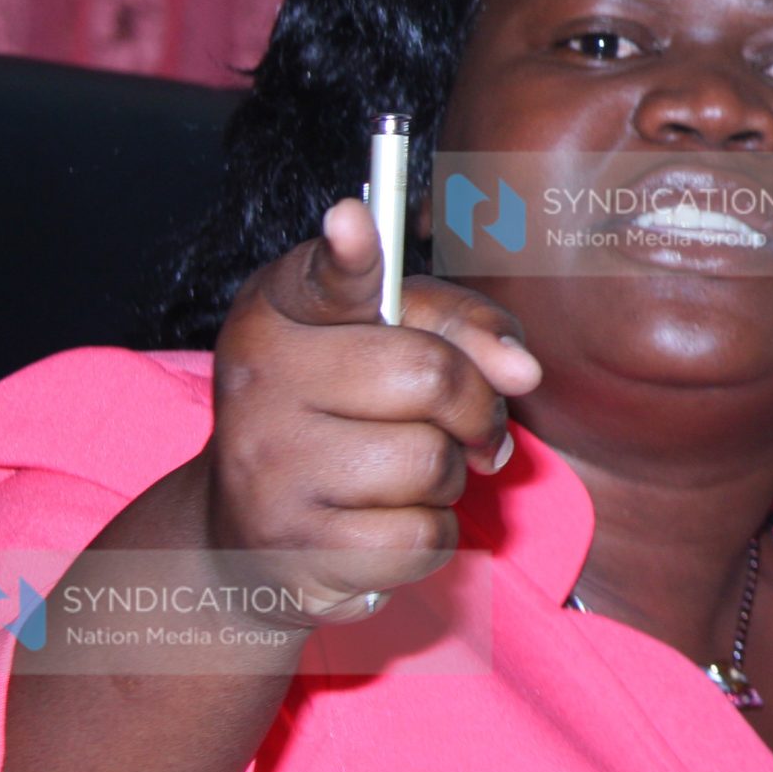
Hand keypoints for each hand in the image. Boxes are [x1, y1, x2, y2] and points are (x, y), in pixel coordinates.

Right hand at [199, 199, 543, 626]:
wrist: (250, 539)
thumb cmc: (341, 420)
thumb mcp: (387, 347)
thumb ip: (459, 328)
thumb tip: (521, 368)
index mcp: (278, 314)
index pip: (323, 275)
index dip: (350, 252)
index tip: (355, 222)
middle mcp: (259, 383)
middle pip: (430, 375)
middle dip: (473, 407)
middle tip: (462, 424)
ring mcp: (270, 468)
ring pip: (432, 462)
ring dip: (447, 478)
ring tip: (402, 477)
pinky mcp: (296, 548)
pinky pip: (422, 536)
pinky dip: (429, 537)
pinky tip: (384, 525)